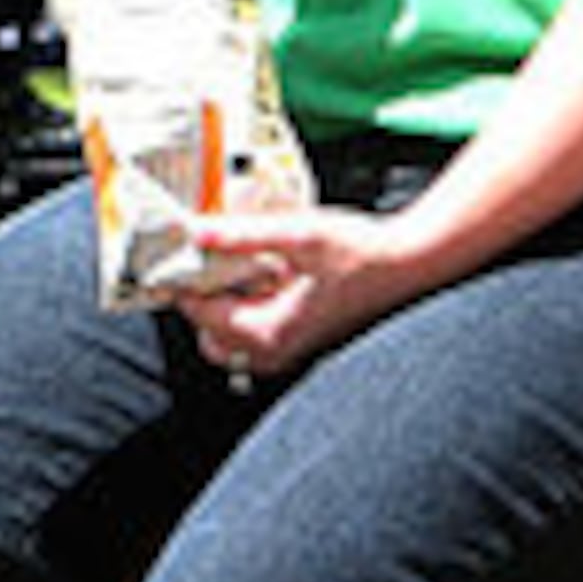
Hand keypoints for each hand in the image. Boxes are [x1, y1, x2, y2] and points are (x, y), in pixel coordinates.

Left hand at [169, 204, 429, 382]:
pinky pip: (256, 331)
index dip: (181, 281)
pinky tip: (262, 269)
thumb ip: (242, 235)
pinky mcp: (303, 337)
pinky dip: (248, 305)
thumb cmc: (361, 252)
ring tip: (232, 260)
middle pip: (209, 334)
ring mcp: (291, 347)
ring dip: (223, 301)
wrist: (409, 264)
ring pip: (232, 336)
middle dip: (199, 297)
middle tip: (201, 255)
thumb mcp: (297, 235)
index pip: (200, 314)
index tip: (173, 250)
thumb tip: (195, 231)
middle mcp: (277, 350)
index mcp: (269, 332)